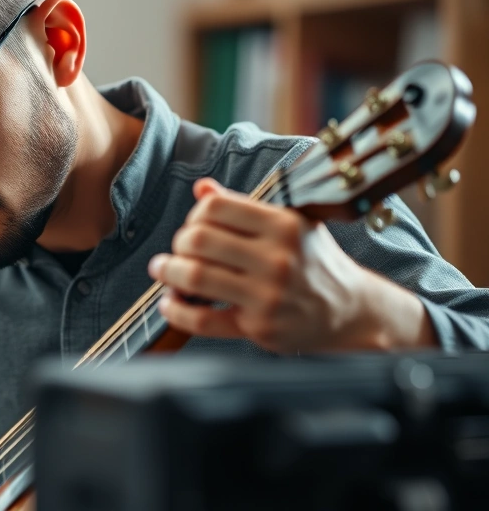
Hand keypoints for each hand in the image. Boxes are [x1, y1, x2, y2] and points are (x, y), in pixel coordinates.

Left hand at [147, 178, 406, 352]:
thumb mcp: (289, 224)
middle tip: (178, 251)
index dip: (194, 215)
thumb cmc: (313, 262)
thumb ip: (243, 207)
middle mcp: (277, 258)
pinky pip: (203, 321)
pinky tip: (170, 304)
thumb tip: (202, 188)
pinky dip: (176, 312)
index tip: (194, 226)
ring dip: (168, 273)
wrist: (352, 310)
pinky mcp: (259, 327)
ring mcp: (267, 295)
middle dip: (178, 244)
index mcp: (283, 225)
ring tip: (163, 271)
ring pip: (195, 278)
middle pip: (198, 240)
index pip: (215, 208)